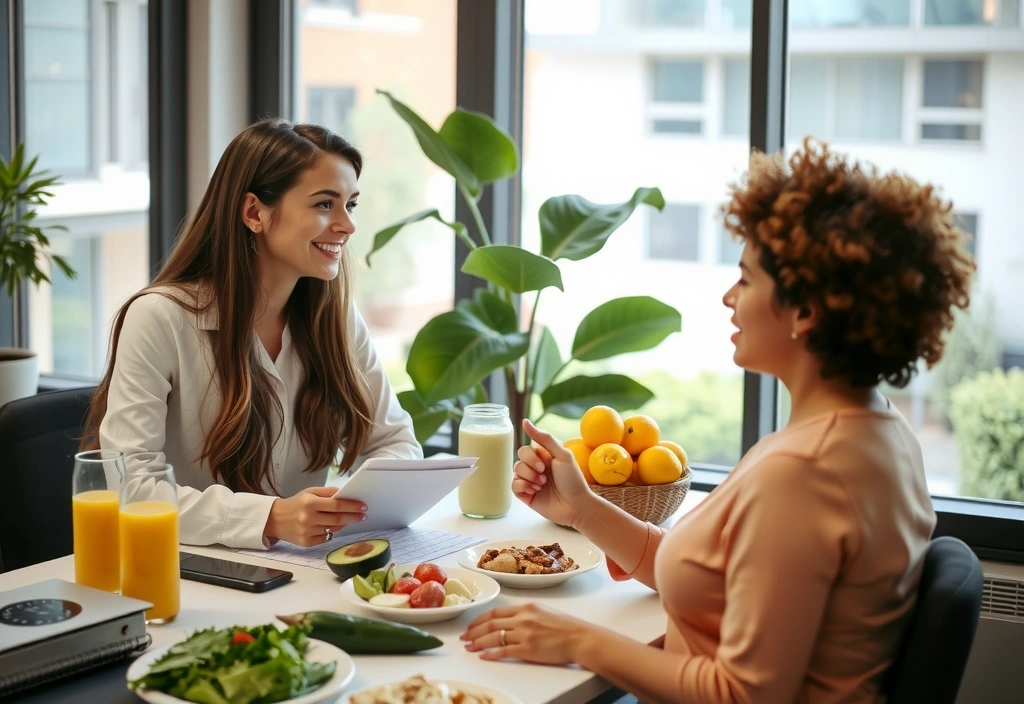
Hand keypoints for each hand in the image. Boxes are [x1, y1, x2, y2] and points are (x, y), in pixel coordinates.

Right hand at [264, 487, 366, 545]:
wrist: (275, 519)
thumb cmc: (295, 504)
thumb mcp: (310, 492)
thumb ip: (328, 492)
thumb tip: (346, 494)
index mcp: (310, 503)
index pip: (337, 505)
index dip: (352, 506)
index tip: (363, 506)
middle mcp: (308, 518)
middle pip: (338, 519)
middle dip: (353, 517)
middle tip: (363, 515)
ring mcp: (307, 532)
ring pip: (333, 529)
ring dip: (344, 524)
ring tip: (348, 518)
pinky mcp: (307, 543)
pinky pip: (326, 537)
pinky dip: (332, 531)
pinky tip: (333, 526)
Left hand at [460, 603, 596, 664]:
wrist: (580, 637)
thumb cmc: (566, 626)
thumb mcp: (544, 611)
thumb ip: (526, 614)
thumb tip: (510, 620)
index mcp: (526, 607)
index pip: (496, 612)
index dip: (480, 619)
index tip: (471, 625)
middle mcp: (523, 618)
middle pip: (490, 624)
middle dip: (473, 631)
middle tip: (464, 637)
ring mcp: (525, 633)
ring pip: (494, 637)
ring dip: (478, 643)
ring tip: (469, 648)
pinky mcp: (528, 649)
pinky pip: (504, 651)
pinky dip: (491, 654)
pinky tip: (483, 656)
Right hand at [513, 419, 593, 528]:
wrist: (576, 506)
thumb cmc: (573, 480)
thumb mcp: (562, 455)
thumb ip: (544, 438)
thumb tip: (524, 421)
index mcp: (544, 456)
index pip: (526, 448)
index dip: (531, 456)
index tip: (544, 464)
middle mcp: (536, 467)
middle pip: (519, 459)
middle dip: (530, 468)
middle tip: (544, 476)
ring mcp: (530, 481)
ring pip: (515, 472)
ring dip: (528, 478)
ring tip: (542, 486)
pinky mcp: (526, 495)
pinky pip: (513, 486)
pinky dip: (522, 487)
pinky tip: (534, 492)